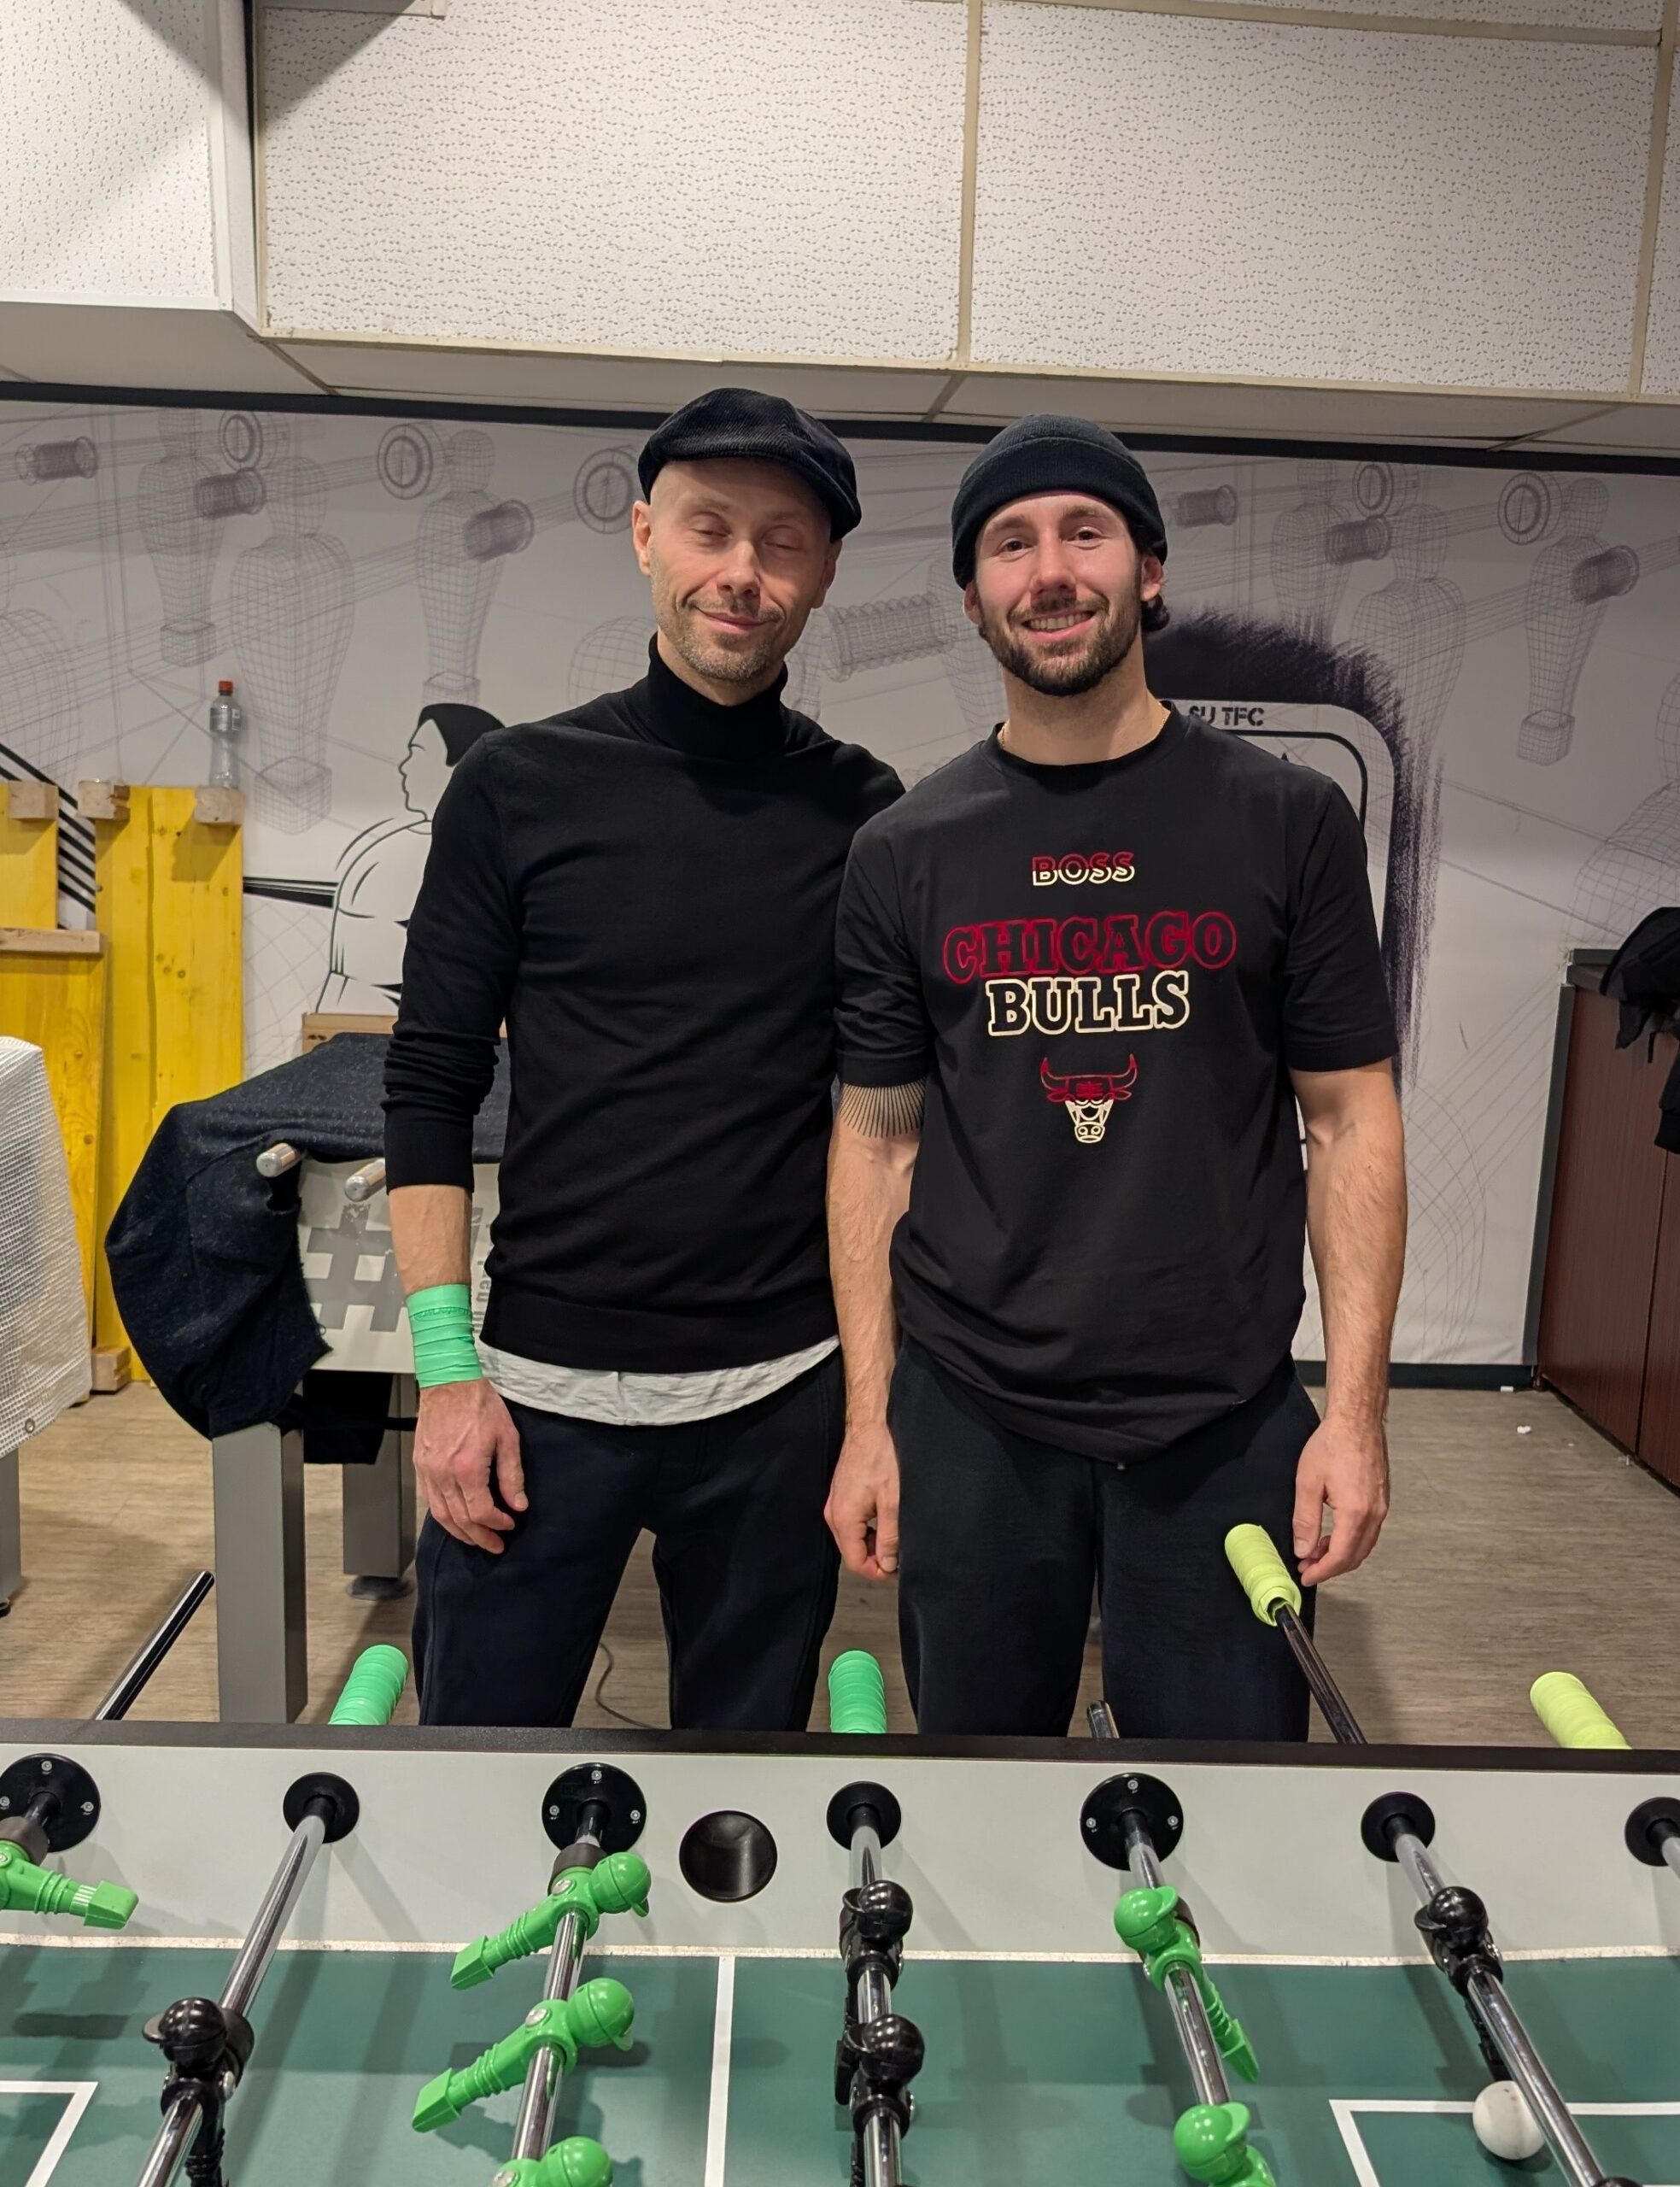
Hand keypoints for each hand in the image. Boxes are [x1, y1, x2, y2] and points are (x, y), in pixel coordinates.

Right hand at [414, 1380, 526, 1553]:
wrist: (449, 1382)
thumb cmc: (479, 1404)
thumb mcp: (507, 1437)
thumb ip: (512, 1475)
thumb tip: (518, 1504)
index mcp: (468, 1468)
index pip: (481, 1512)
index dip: (497, 1524)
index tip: (510, 1525)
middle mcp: (444, 1474)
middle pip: (461, 1520)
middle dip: (480, 1537)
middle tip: (495, 1545)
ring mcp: (428, 1471)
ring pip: (441, 1515)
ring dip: (460, 1533)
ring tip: (476, 1540)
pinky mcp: (420, 1466)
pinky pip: (430, 1500)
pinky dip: (443, 1516)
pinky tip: (455, 1520)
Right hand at [825, 1422, 900, 1581]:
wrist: (869, 1426)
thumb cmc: (882, 1458)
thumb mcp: (893, 1502)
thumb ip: (890, 1536)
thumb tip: (889, 1564)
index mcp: (844, 1519)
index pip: (856, 1562)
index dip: (878, 1573)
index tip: (899, 1570)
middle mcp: (834, 1514)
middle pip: (852, 1552)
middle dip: (876, 1559)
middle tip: (902, 1555)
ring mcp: (835, 1503)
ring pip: (852, 1538)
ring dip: (873, 1543)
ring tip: (896, 1537)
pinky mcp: (840, 1495)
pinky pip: (851, 1522)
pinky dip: (867, 1529)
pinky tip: (885, 1520)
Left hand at [1292, 1412, 1388, 1585]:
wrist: (1357, 1421)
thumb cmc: (1334, 1444)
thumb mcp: (1308, 1483)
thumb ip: (1305, 1520)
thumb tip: (1303, 1549)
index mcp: (1356, 1512)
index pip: (1341, 1557)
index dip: (1322, 1571)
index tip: (1306, 1576)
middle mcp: (1374, 1513)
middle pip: (1355, 1556)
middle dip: (1330, 1567)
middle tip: (1307, 1567)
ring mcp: (1381, 1507)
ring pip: (1364, 1545)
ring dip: (1341, 1555)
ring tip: (1315, 1552)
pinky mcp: (1381, 1500)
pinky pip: (1368, 1531)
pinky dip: (1351, 1541)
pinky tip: (1333, 1535)